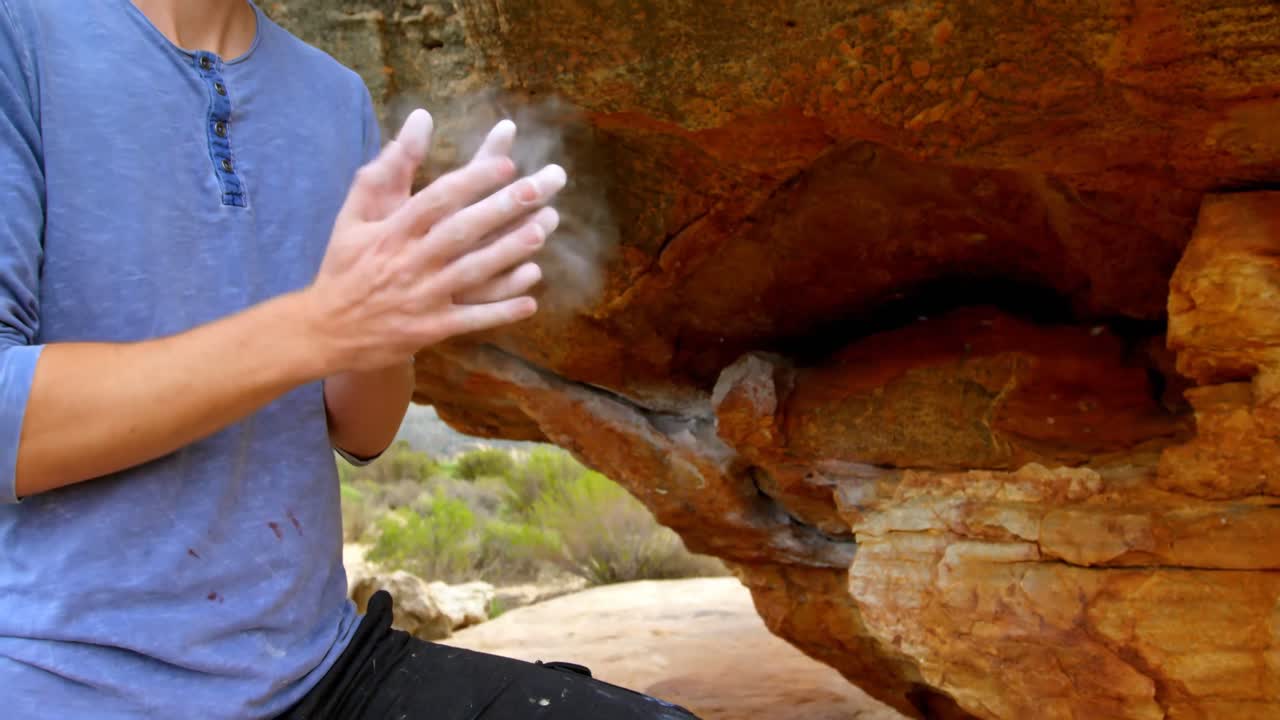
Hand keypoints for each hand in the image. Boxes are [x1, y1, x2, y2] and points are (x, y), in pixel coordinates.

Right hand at [305, 109, 565, 372]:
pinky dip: (501, 312)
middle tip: (537, 188)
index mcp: (391, 231)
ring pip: (471, 272)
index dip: (471, 182)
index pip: (436, 200)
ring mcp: (422, 297)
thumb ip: (388, 167)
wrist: (325, 330)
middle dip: (500, 209)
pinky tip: (531, 301)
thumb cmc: (345, 264)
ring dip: (508, 253)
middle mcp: (409, 261)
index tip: (505, 164)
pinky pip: (471, 319)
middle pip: (460, 231)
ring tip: (542, 231)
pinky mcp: (430, 329)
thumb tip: (422, 118)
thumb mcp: (355, 213)